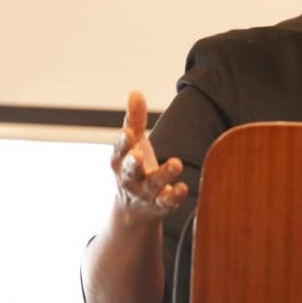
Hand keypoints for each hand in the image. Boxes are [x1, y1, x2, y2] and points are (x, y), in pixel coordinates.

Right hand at [110, 91, 187, 218]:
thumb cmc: (134, 167)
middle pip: (129, 171)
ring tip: (176, 163)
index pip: (118, 151)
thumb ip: (134, 119)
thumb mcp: (133, 143)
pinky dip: (174, 195)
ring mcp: (145, 193)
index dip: (122, 143)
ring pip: (152, 185)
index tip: (127, 133)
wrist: (134, 209)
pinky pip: (167, 202)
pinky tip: (183, 187)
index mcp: (120, 161)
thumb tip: (135, 92)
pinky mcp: (160, 204)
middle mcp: (130, 178)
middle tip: (137, 156)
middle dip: (132, 164)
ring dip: (163, 175)